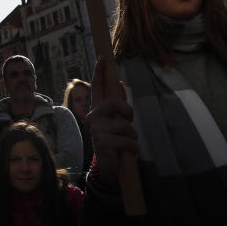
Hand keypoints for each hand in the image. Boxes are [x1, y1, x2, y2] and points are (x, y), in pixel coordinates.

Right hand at [86, 56, 136, 184]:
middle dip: (128, 112)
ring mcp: (96, 129)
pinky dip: (133, 148)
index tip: (103, 57)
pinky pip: (127, 140)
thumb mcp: (116, 123)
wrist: (108, 167)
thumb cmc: (114, 142)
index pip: (97, 87)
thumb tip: (118, 83)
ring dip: (133, 137)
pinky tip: (127, 153)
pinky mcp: (102, 141)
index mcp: (97, 110)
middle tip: (129, 122)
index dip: (100, 72)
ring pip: (125, 125)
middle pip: (115, 103)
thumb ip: (117, 106)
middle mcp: (93, 117)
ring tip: (128, 144)